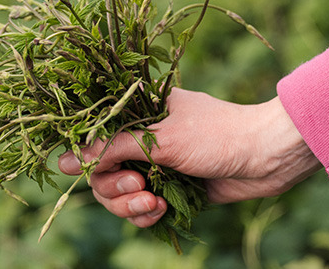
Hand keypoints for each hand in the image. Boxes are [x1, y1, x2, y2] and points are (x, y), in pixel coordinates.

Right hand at [58, 88, 321, 227]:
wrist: (266, 156)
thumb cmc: (215, 136)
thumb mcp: (160, 139)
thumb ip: (110, 149)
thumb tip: (62, 161)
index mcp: (135, 114)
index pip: (93, 139)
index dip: (90, 160)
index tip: (97, 172)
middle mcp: (140, 139)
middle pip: (101, 172)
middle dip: (114, 187)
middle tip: (137, 187)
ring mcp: (153, 165)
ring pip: (118, 194)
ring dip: (130, 205)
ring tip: (153, 203)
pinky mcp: (167, 188)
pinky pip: (140, 208)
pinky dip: (145, 214)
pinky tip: (160, 210)